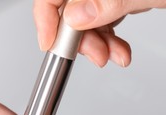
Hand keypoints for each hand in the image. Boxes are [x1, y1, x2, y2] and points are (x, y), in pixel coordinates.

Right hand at [34, 0, 165, 66]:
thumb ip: (109, 1)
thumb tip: (74, 16)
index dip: (47, 18)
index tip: (51, 44)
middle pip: (68, 9)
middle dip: (78, 38)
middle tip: (95, 55)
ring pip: (84, 19)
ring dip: (95, 45)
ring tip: (112, 57)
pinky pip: (103, 22)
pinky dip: (108, 40)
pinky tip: (118, 50)